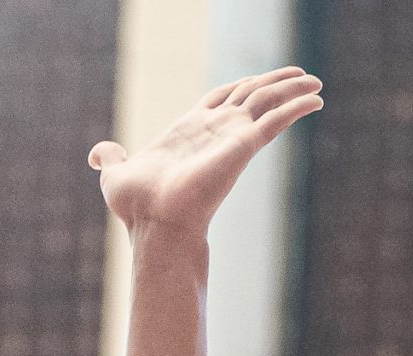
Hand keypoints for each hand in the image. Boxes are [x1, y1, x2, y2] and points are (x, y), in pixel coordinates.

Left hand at [90, 68, 323, 237]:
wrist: (156, 222)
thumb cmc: (137, 205)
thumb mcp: (115, 174)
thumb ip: (110, 158)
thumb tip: (96, 153)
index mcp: (190, 131)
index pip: (220, 99)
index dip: (237, 87)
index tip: (253, 79)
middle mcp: (215, 131)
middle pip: (250, 95)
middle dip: (273, 83)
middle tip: (298, 75)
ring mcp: (232, 137)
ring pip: (267, 101)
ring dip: (291, 88)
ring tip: (315, 81)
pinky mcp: (244, 145)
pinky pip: (277, 119)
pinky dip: (297, 107)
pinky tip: (317, 100)